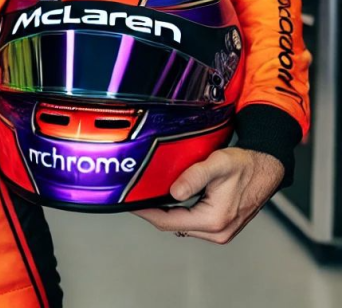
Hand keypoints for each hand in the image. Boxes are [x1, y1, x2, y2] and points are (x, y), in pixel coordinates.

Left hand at [132, 147, 283, 243]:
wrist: (266, 167)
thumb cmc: (245, 164)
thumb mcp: (217, 164)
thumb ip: (193, 177)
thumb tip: (173, 192)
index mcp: (214, 220)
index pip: (168, 222)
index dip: (146, 212)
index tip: (130, 203)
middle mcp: (218, 232)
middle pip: (173, 225)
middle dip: (152, 212)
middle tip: (135, 196)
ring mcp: (220, 231)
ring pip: (182, 225)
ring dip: (165, 212)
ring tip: (149, 195)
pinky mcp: (221, 226)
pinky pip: (192, 222)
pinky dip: (178, 212)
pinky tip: (169, 198)